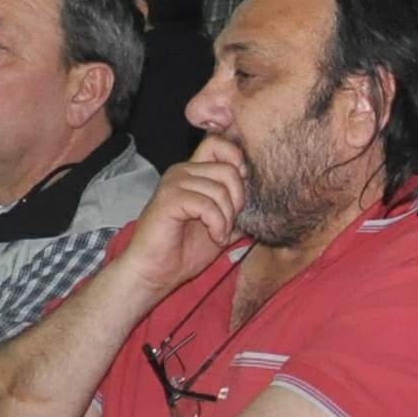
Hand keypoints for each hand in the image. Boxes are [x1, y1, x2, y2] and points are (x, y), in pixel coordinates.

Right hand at [108, 137, 247, 296]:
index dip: (237, 162)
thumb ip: (237, 208)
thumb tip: (262, 196)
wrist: (155, 272)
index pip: (219, 144)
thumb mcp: (222, 226)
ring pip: (220, 188)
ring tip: (220, 234)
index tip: (240, 195)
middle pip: (228, 168)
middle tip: (230, 224)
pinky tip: (215, 237)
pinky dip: (218, 225)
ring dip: (227, 218)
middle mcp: (182, 171)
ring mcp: (173, 183)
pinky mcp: (168, 200)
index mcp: (193, 172)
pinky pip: (207, 205)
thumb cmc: (184, 251)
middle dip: (238, 200)